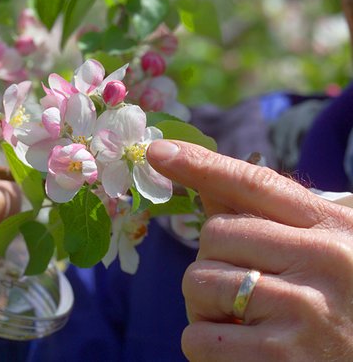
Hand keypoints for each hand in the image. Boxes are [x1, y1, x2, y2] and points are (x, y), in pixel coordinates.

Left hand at [147, 140, 352, 360]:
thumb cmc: (340, 308)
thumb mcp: (322, 253)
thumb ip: (266, 220)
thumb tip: (204, 182)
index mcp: (333, 228)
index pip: (255, 183)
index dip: (200, 164)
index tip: (159, 151)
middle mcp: (323, 259)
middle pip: (213, 234)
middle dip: (211, 263)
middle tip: (239, 292)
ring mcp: (303, 309)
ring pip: (198, 282)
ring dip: (205, 308)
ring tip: (243, 324)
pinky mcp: (281, 358)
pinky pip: (198, 338)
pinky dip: (206, 348)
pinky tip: (241, 350)